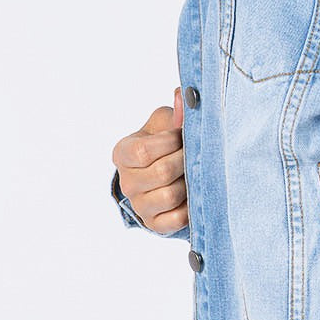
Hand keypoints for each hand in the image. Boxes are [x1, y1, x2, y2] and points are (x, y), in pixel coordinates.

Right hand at [111, 92, 188, 233]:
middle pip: (161, 173)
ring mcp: (140, 205)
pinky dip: (189, 207)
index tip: (182, 136)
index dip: (170, 143)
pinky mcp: (154, 224)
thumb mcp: (164, 124)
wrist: (161, 176)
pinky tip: (193, 193)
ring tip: (195, 173)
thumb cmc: (163, 144)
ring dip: (189, 184)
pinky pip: (175, 220)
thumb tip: (183, 95)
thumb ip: (173, 112)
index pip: (143, 151)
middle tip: (196, 154)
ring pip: (170, 196)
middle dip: (185, 161)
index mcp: (123, 153)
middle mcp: (127, 181)